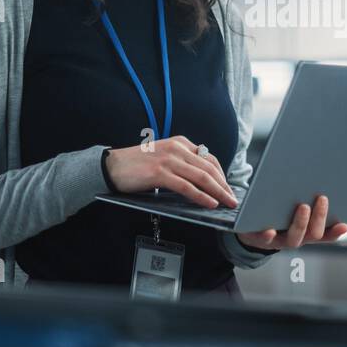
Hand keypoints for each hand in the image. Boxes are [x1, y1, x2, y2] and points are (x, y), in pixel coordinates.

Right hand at [103, 136, 237, 208]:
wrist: (113, 166)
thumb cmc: (138, 165)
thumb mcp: (164, 156)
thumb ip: (182, 163)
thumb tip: (202, 180)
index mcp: (180, 143)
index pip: (209, 158)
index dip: (222, 174)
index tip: (228, 187)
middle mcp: (177, 148)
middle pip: (209, 168)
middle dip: (224, 185)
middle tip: (233, 198)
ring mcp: (169, 160)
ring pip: (201, 177)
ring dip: (218, 192)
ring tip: (226, 203)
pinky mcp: (160, 173)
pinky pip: (186, 187)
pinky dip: (201, 196)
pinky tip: (209, 203)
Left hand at [235, 195, 346, 251]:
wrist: (247, 226)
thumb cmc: (276, 215)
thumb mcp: (293, 211)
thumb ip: (309, 205)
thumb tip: (325, 191)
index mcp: (304, 233)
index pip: (325, 234)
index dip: (335, 232)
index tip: (345, 224)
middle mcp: (294, 239)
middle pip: (311, 235)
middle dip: (319, 217)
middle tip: (322, 198)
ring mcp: (277, 240)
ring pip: (293, 239)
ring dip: (300, 224)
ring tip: (303, 207)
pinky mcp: (258, 238)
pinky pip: (264, 238)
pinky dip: (267, 235)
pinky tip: (270, 228)